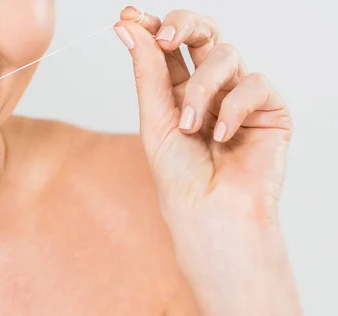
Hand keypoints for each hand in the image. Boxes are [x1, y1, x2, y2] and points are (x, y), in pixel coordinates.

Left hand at [115, 8, 291, 226]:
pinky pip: (254, 85)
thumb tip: (127, 28)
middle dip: (184, 26)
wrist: (211, 214)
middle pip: (202, 34)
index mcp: (177, 92)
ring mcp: (239, 97)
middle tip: (167, 37)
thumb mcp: (155, 120)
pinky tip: (222, 134)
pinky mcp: (269, 110)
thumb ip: (147, 72)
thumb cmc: (179, 177)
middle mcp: (209, 90)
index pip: (168, 48)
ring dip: (204, 89)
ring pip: (226, 56)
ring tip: (191, 126)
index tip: (129, 17)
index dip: (152, 27)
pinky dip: (235, 107)